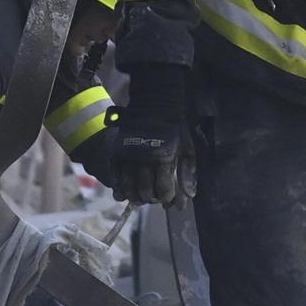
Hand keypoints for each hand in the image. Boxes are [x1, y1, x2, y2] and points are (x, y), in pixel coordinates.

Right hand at [108, 62, 195, 205]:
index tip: (169, 198)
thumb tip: (189, 196)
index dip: (167, 198)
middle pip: (145, 191)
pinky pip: (115, 176)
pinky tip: (123, 194)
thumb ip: (188, 172)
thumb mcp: (187, 148)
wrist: (154, 106)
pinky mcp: (117, 153)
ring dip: (135, 197)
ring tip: (141, 198)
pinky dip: (118, 188)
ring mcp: (128, 157)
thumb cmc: (174, 128)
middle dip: (152, 199)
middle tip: (156, 198)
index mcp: (163, 158)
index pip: (163, 189)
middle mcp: (144, 160)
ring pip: (129, 187)